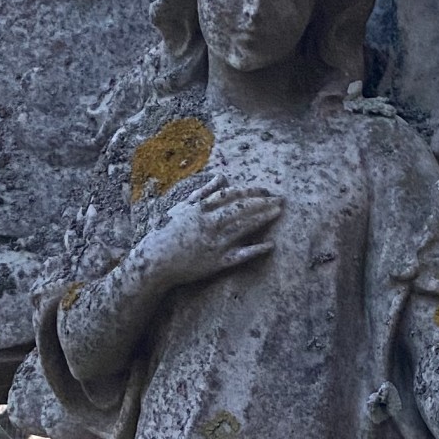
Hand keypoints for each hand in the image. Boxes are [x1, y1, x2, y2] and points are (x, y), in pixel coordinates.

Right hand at [137, 184, 281, 288]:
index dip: (250, 192)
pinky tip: (270, 245)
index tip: (266, 190)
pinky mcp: (217, 262)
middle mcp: (209, 224)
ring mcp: (214, 243)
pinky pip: (239, 255)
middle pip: (240, 210)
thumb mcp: (184, 207)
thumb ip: (204, 192)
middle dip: (262, 203)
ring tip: (278, 213)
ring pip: (242, 228)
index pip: (231, 196)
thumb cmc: (169, 231)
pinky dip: (255, 250)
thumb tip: (222, 177)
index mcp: (202, 209)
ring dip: (262, 219)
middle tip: (281, 199)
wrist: (157, 260)